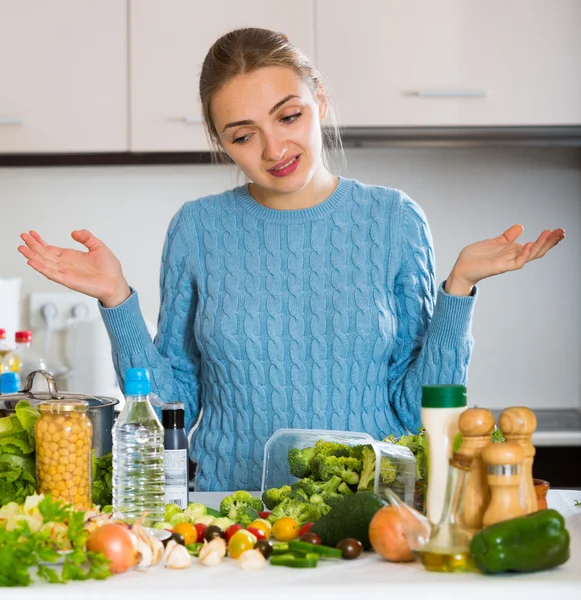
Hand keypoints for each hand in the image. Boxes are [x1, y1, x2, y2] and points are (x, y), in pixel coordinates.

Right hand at [18, 229, 130, 306]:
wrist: (116, 283)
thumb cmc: (110, 270)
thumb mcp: (98, 247)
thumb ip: (87, 238)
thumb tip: (75, 232)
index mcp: (72, 257)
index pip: (51, 249)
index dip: (41, 242)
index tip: (32, 234)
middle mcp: (66, 265)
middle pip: (44, 254)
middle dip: (33, 246)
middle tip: (22, 237)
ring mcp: (65, 272)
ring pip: (44, 263)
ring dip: (32, 255)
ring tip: (22, 248)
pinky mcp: (68, 280)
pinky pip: (51, 273)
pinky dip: (41, 268)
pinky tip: (32, 261)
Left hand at [445, 224, 565, 294]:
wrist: (462, 268)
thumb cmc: (476, 257)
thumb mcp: (495, 242)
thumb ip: (507, 236)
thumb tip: (521, 226)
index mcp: (513, 251)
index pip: (535, 245)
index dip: (548, 240)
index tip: (560, 231)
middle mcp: (513, 257)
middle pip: (537, 250)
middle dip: (550, 242)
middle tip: (562, 232)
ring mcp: (508, 263)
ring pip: (530, 255)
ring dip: (540, 245)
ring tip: (550, 234)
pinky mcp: (500, 267)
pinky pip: (516, 262)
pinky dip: (523, 254)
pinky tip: (529, 244)